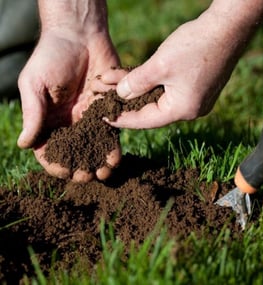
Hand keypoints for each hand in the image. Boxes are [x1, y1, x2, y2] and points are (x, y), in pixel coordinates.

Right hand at [17, 30, 121, 181]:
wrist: (79, 36)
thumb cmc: (51, 56)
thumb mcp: (34, 85)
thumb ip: (32, 115)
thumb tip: (23, 145)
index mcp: (48, 119)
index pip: (49, 149)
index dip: (55, 163)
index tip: (64, 171)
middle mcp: (69, 122)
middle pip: (74, 152)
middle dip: (80, 167)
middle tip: (87, 177)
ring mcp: (89, 117)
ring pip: (94, 146)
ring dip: (99, 162)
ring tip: (104, 173)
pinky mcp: (107, 109)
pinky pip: (111, 132)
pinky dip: (113, 146)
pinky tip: (115, 157)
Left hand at [100, 0, 262, 128]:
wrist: (228, 27)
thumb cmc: (195, 46)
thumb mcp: (159, 66)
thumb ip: (136, 83)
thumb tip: (121, 95)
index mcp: (182, 110)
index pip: (145, 120)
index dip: (122, 118)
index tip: (103, 117)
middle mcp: (190, 110)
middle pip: (151, 110)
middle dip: (127, 102)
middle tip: (105, 99)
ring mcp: (195, 99)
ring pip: (158, 99)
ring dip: (137, 90)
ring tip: (115, 84)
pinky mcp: (196, 87)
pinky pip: (168, 91)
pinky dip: (151, 85)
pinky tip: (136, 78)